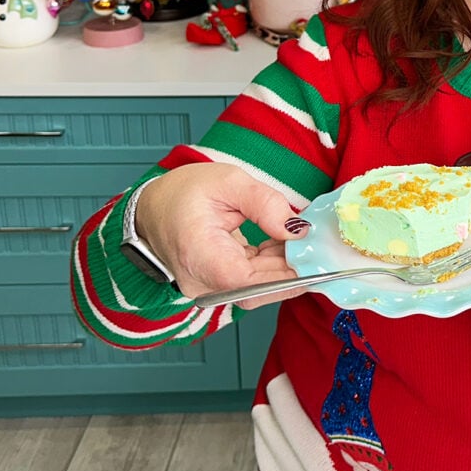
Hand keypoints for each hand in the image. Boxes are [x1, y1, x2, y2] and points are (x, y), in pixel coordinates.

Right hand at [134, 163, 310, 308]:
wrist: (153, 207)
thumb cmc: (184, 192)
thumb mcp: (228, 182)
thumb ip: (265, 203)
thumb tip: (298, 229)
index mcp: (198, 254)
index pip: (246, 281)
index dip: (284, 277)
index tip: (313, 263)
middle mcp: (201, 280)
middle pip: (256, 289)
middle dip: (291, 270)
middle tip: (317, 248)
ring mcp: (208, 287)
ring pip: (256, 288)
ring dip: (283, 267)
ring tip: (300, 240)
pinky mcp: (216, 285)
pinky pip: (249, 282)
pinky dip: (270, 265)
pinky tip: (283, 244)